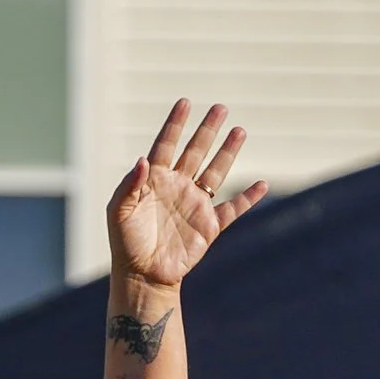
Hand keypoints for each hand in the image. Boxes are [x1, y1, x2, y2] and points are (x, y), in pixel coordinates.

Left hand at [108, 101, 266, 292]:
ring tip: (240, 131)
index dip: (175, 124)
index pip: (166, 144)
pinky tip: (261, 185)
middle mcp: (177, 186)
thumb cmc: (126, 243)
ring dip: (228, 152)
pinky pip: (233, 209)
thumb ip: (129, 185)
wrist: (143, 275)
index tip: (185, 102)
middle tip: (220, 107)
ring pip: (216, 172)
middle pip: (196, 151)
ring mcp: (195, 205)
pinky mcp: (209, 227)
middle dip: (208, 129)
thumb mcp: (118, 211)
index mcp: (154, 179)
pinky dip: (248, 198)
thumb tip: (143, 160)